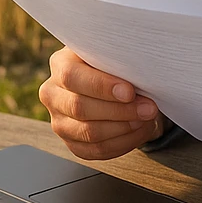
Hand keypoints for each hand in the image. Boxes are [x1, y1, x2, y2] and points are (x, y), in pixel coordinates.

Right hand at [39, 47, 168, 159]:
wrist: (113, 80)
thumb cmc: (114, 63)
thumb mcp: (113, 52)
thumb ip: (118, 58)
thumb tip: (139, 72)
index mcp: (60, 65)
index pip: (72, 77)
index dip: (101, 87)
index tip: (129, 92)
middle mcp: (53, 94)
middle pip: (80, 108)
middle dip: (120, 110)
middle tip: (148, 108)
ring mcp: (60, 121)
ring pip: (88, 133)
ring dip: (124, 128)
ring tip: (147, 119)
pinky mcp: (72, 143)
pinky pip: (96, 150)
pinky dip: (123, 142)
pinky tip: (140, 131)